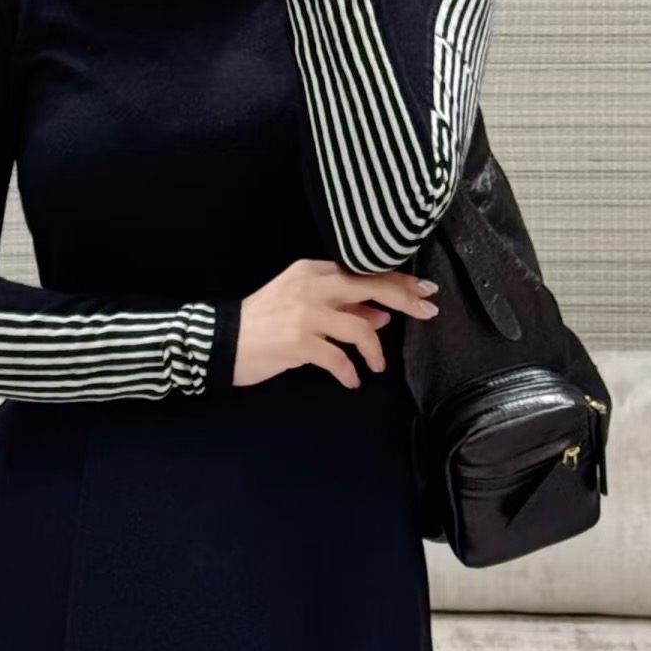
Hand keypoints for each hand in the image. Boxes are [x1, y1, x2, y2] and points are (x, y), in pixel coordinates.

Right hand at [232, 258, 438, 390]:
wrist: (223, 340)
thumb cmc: (264, 321)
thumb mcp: (303, 305)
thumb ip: (343, 308)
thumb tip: (384, 313)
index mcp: (313, 271)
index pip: (364, 271)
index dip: (399, 281)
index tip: (425, 291)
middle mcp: (311, 286)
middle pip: (369, 287)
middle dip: (404, 299)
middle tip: (427, 313)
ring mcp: (305, 314)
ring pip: (359, 328)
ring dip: (374, 351)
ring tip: (376, 366)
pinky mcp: (298, 342)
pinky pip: (338, 359)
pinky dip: (349, 372)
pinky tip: (352, 380)